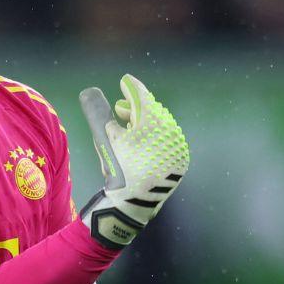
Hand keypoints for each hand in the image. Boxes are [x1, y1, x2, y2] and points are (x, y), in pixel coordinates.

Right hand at [79, 74, 188, 247]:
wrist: (133, 203)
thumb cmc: (118, 168)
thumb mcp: (109, 139)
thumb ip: (105, 116)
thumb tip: (102, 101)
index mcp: (153, 122)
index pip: (142, 97)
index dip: (131, 87)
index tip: (124, 80)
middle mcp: (170, 130)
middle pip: (152, 111)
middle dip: (136, 108)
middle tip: (120, 109)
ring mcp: (178, 146)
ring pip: (161, 126)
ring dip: (145, 124)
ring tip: (128, 129)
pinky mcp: (180, 159)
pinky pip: (167, 141)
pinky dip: (155, 138)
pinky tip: (143, 142)